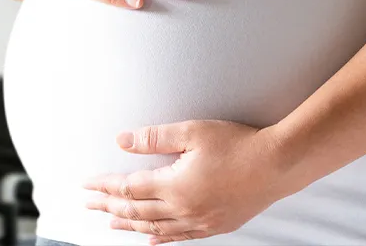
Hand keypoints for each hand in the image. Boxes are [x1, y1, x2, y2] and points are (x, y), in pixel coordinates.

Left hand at [84, 121, 294, 244]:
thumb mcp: (193, 132)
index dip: (105, 187)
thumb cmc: (238, 144)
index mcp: (174, 186)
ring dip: (130, 225)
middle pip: (136, 211)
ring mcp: (200, 222)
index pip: (128, 189)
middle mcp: (184, 209)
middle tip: (89, 205)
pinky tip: (152, 239)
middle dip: (109, 208)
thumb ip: (154, 138)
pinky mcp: (216, 226)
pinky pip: (180, 238)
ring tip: (111, 224)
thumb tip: (123, 140)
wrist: (278, 164)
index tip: (87, 185)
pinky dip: (161, 238)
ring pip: (155, 228)